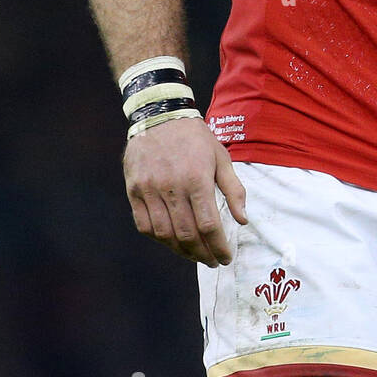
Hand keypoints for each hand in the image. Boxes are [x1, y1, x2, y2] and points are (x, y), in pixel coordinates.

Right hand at [123, 117, 248, 266]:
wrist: (159, 115)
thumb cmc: (195, 138)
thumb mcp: (221, 157)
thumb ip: (234, 190)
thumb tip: (243, 220)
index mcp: (197, 178)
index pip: (208, 225)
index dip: (218, 246)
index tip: (226, 257)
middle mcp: (171, 187)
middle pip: (186, 234)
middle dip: (202, 254)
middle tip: (212, 261)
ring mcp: (149, 189)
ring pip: (164, 234)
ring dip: (181, 251)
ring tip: (194, 255)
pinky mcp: (134, 190)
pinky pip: (144, 225)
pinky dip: (159, 239)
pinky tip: (172, 241)